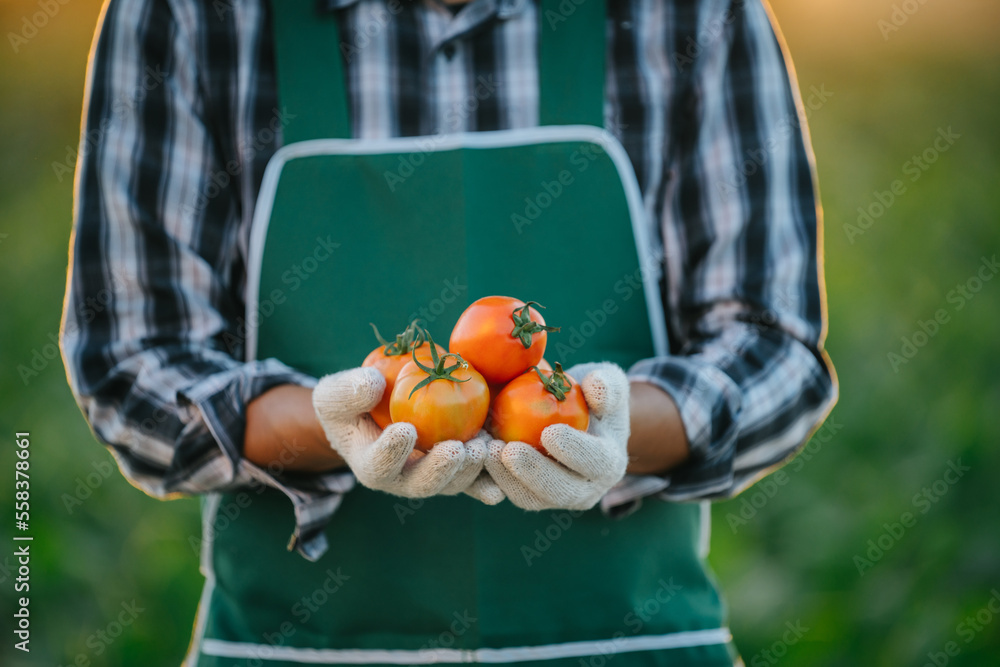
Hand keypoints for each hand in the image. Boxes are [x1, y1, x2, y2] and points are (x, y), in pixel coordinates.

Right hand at [312, 367, 500, 501]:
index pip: (379, 466)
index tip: (405, 430)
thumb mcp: (336, 393)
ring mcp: (434, 475)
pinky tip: (508, 461)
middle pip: (423, 484)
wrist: (374, 409)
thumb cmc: (350, 402)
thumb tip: (370, 384)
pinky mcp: (458, 467)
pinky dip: (492, 472)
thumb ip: (347, 391)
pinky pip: (477, 476)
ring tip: (485, 447)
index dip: (391, 452)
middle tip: (457, 450)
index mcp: (370, 465)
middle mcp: (403, 479)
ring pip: (454, 483)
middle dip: (441, 469)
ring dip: (472, 470)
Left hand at [483, 362, 629, 510]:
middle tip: (509, 451)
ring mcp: (553, 496)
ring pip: (529, 498)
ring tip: (486, 451)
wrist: (572, 416)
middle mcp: (584, 489)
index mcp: (608, 464)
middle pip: (559, 490)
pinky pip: (505, 491)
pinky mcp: (526, 494)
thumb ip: (607, 385)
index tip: (550, 432)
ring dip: (505, 478)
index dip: (575, 451)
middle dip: (533, 473)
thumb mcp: (607, 381)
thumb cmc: (591, 394)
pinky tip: (474, 454)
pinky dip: (488, 477)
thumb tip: (596, 387)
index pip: (595, 462)